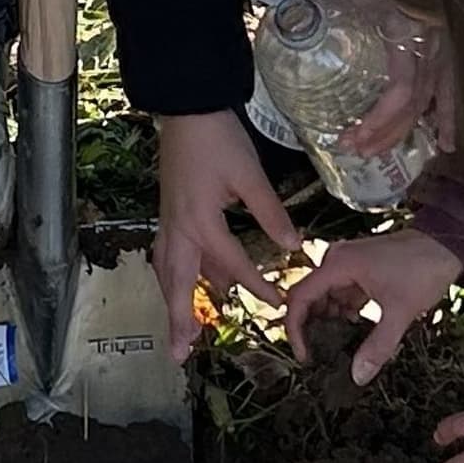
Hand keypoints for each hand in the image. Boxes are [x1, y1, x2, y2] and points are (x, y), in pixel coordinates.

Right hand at [153, 106, 306, 360]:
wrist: (187, 107)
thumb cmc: (218, 138)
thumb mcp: (250, 176)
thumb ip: (272, 214)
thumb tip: (294, 248)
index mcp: (200, 222)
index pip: (232, 265)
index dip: (257, 286)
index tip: (280, 303)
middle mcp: (178, 227)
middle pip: (176, 283)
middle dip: (177, 320)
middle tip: (180, 354)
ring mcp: (171, 220)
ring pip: (169, 271)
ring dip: (175, 302)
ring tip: (182, 333)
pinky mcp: (171, 212)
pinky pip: (171, 254)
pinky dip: (179, 276)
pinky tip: (197, 284)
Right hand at [281, 225, 463, 384]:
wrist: (448, 243)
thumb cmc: (423, 270)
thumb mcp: (400, 311)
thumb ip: (378, 346)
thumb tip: (358, 377)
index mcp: (338, 264)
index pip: (300, 297)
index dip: (295, 329)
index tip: (304, 355)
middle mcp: (336, 260)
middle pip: (308, 296)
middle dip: (310, 327)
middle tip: (317, 355)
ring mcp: (348, 263)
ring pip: (325, 296)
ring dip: (328, 320)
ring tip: (335, 347)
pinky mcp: (360, 269)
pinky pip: (341, 293)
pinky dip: (342, 312)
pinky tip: (353, 329)